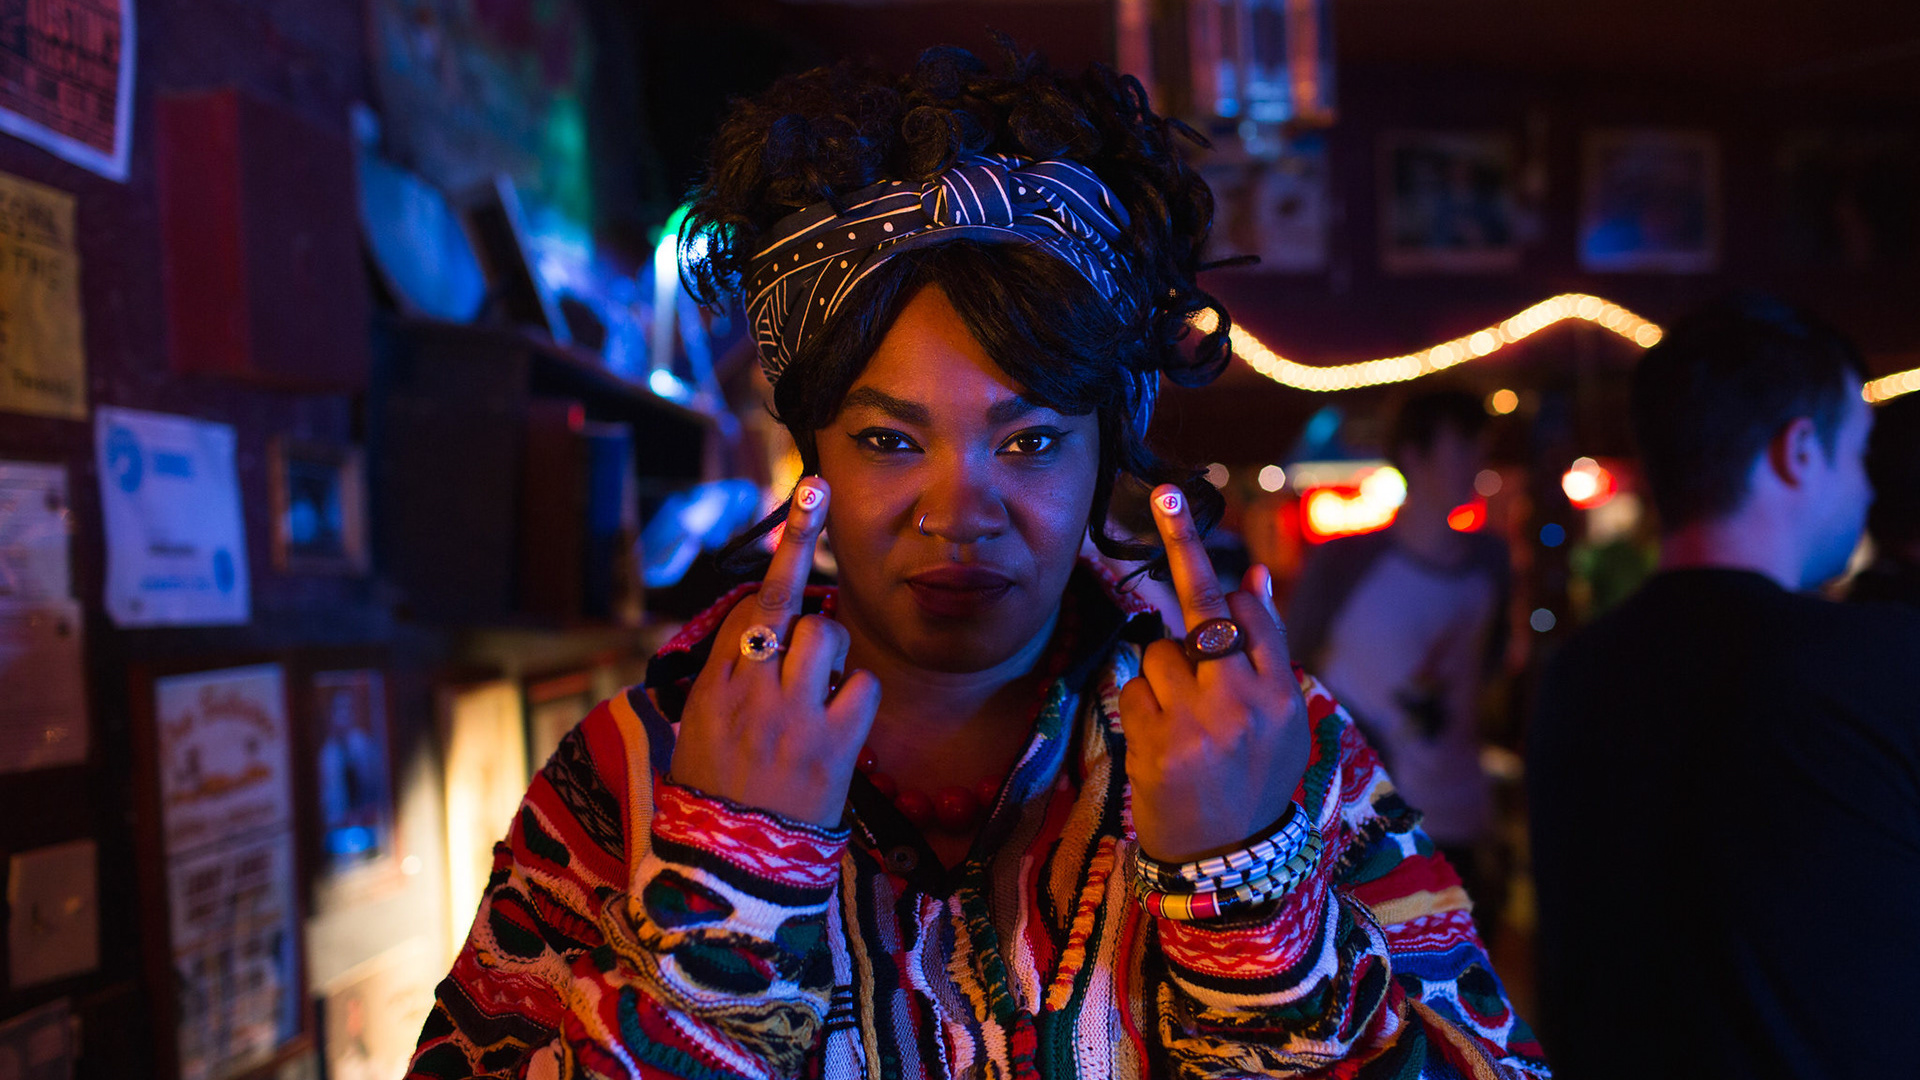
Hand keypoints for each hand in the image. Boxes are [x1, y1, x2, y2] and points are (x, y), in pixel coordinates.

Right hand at [669, 479, 881, 825]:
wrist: (732, 870)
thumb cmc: (717, 795)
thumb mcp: (701, 727)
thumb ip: (732, 672)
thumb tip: (765, 623)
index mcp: (711, 682)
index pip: (750, 599)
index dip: (785, 550)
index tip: (810, 494)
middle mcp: (748, 688)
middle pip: (790, 603)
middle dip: (808, 576)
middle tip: (814, 529)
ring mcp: (791, 714)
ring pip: (828, 636)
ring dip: (833, 653)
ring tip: (817, 694)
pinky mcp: (833, 745)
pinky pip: (862, 687)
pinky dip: (857, 700)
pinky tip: (840, 727)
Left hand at [1117, 484, 1311, 861]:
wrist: (1228, 864)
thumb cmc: (1256, 781)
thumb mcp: (1282, 721)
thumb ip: (1267, 652)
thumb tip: (1252, 576)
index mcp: (1283, 696)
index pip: (1250, 613)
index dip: (1226, 582)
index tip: (1195, 524)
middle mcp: (1243, 703)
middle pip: (1203, 609)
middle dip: (1183, 547)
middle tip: (1164, 496)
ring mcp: (1196, 722)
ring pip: (1160, 653)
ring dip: (1163, 673)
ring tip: (1183, 721)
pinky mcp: (1154, 740)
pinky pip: (1133, 689)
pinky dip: (1141, 705)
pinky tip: (1162, 741)